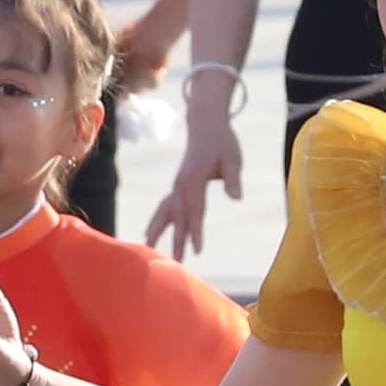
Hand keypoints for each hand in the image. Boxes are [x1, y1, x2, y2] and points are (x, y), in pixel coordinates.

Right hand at [156, 86, 243, 257]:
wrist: (206, 124)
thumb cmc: (222, 141)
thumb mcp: (233, 157)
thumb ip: (233, 178)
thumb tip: (236, 197)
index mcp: (194, 178)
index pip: (195, 210)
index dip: (196, 231)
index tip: (197, 250)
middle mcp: (181, 183)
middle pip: (178, 215)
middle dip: (176, 239)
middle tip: (175, 261)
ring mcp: (177, 185)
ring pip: (165, 211)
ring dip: (157, 230)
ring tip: (149, 248)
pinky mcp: (178, 186)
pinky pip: (166, 206)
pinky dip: (158, 221)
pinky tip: (151, 234)